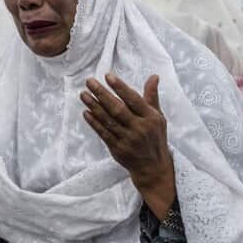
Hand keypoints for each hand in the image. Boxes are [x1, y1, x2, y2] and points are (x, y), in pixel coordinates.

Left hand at [80, 73, 175, 218]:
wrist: (153, 167)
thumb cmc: (155, 137)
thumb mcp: (158, 117)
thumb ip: (152, 96)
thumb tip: (154, 76)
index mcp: (150, 118)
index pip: (133, 99)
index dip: (120, 87)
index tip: (107, 76)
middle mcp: (139, 128)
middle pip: (118, 109)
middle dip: (102, 94)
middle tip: (90, 82)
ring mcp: (128, 140)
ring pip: (108, 121)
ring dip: (94, 106)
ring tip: (84, 94)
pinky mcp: (118, 149)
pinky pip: (104, 133)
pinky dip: (94, 123)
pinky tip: (86, 112)